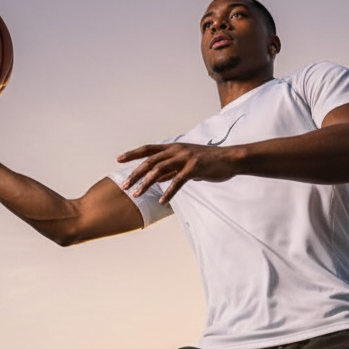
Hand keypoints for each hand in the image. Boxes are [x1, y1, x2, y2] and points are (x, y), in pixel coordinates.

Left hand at [116, 142, 237, 203]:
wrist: (230, 158)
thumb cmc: (208, 162)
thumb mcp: (186, 164)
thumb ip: (171, 169)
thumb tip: (157, 178)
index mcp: (173, 148)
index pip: (148, 149)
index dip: (132, 154)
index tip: (118, 159)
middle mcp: (176, 150)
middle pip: (149, 161)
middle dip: (135, 173)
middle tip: (124, 186)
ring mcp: (185, 158)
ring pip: (159, 170)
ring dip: (146, 184)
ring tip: (137, 195)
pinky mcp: (194, 168)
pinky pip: (177, 181)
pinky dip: (168, 192)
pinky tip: (162, 200)